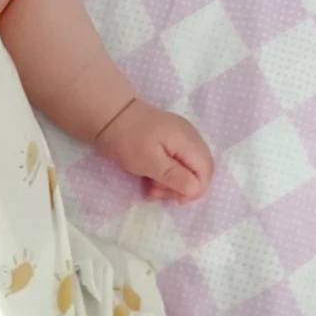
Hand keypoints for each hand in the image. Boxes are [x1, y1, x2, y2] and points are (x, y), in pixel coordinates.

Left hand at [95, 99, 213, 203]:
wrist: (109, 114)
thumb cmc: (127, 139)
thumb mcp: (149, 162)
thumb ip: (174, 175)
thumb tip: (196, 189)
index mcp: (188, 141)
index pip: (206, 170)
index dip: (197, 189)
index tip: (176, 201)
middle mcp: (190, 136)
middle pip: (199, 169)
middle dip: (182, 187)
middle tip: (156, 193)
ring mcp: (180, 136)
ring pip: (188, 166)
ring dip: (172, 182)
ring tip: (150, 188)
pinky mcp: (170, 138)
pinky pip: (177, 160)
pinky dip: (166, 172)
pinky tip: (150, 179)